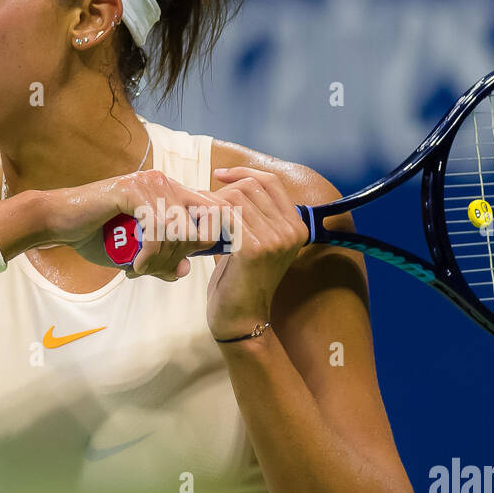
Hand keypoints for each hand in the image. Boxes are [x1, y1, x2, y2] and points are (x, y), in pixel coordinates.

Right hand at [42, 169, 229, 281]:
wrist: (59, 220)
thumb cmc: (96, 234)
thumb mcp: (135, 253)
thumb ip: (161, 261)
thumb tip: (185, 270)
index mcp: (171, 192)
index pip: (211, 212)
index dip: (209, 239)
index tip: (187, 262)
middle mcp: (165, 183)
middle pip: (199, 225)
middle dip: (181, 255)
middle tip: (156, 271)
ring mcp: (150, 184)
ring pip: (179, 229)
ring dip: (163, 258)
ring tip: (142, 270)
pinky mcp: (134, 190)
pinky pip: (158, 228)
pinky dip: (150, 254)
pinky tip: (136, 265)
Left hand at [205, 166, 309, 339]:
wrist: (240, 319)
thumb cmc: (240, 281)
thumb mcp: (254, 242)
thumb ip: (251, 215)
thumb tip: (228, 184)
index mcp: (296, 226)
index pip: (270, 181)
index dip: (243, 173)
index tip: (219, 175)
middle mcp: (291, 230)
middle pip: (251, 187)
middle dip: (222, 191)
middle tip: (200, 204)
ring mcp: (277, 239)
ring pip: (236, 199)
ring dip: (211, 203)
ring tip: (197, 217)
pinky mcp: (256, 249)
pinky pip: (226, 215)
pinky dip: (208, 216)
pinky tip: (199, 227)